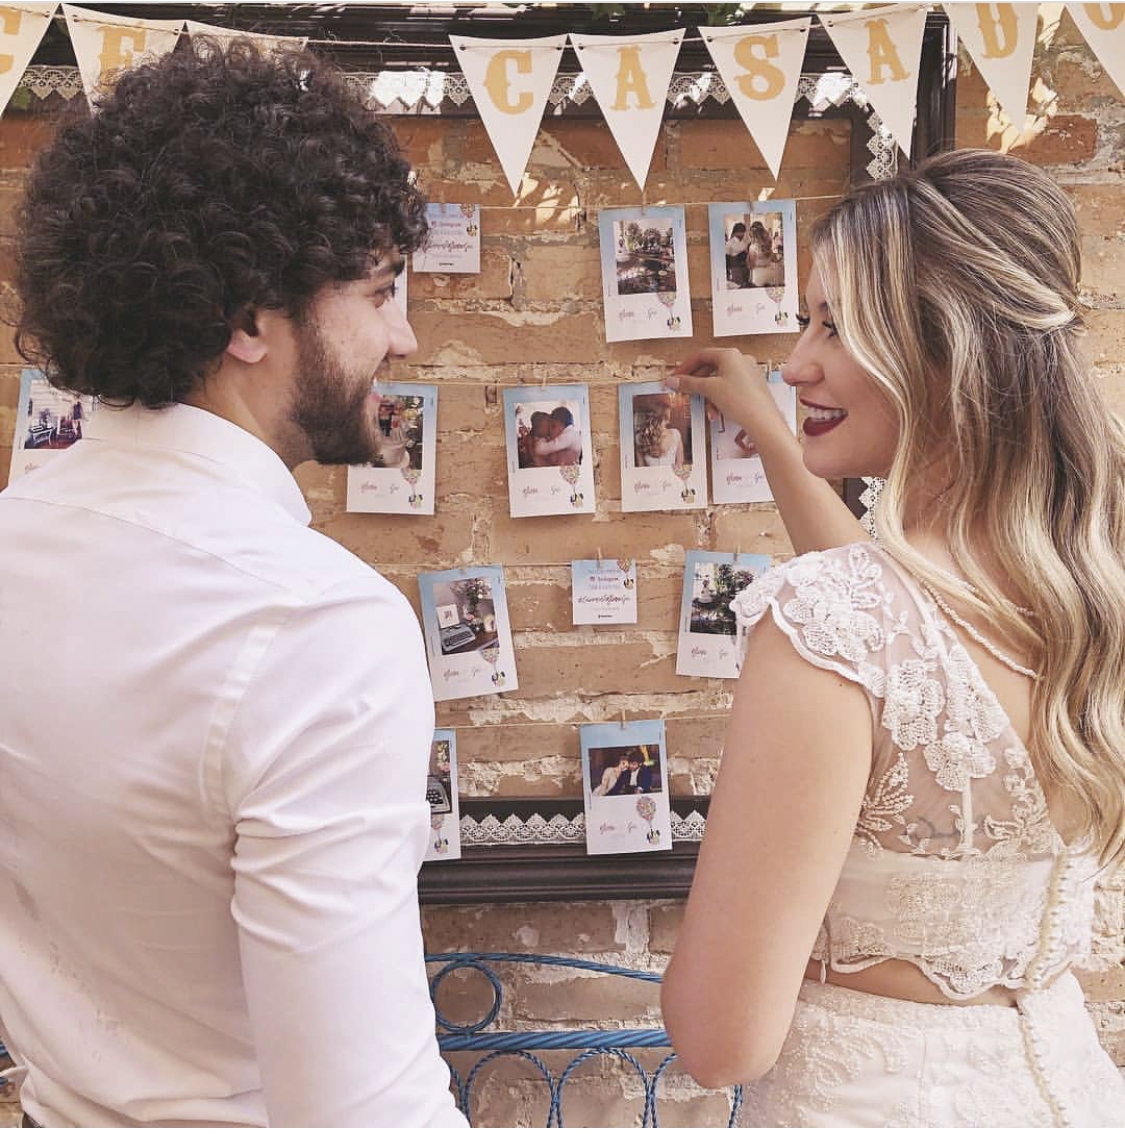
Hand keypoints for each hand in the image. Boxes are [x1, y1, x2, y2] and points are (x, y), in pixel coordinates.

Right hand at [666, 348, 784, 439]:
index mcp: (730, 354)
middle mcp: (741, 360)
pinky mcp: (751, 387)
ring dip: (709, 395)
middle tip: (686, 391)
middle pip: (710, 368)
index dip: (685, 366)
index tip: (677, 376)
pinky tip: (717, 411)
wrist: (762, 420)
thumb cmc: (742, 401)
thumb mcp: (709, 390)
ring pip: (719, 381)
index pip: (701, 355)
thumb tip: (675, 380)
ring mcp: (747, 373)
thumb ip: (689, 383)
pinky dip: (719, 399)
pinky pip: (729, 389)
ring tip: (706, 408)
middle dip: (696, 383)